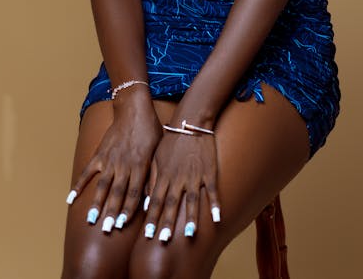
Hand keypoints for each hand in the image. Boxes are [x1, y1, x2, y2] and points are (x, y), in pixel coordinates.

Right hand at [71, 100, 162, 231]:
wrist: (134, 108)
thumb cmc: (150, 130)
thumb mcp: (158, 152)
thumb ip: (154, 175)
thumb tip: (152, 199)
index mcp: (140, 165)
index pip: (134, 192)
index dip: (128, 210)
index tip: (122, 224)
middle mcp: (124, 164)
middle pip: (117, 192)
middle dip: (111, 212)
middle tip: (106, 229)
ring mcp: (110, 159)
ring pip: (102, 185)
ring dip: (97, 203)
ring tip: (91, 220)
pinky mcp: (99, 153)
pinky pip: (87, 172)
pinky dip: (78, 185)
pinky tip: (70, 199)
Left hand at [144, 126, 220, 241]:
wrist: (191, 121)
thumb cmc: (172, 140)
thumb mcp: (157, 156)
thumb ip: (152, 179)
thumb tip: (146, 201)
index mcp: (164, 174)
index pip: (155, 200)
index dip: (151, 218)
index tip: (147, 235)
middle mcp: (178, 177)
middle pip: (171, 203)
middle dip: (166, 223)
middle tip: (162, 240)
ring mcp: (194, 175)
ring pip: (191, 200)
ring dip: (189, 218)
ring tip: (188, 235)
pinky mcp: (209, 171)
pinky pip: (212, 190)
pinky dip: (215, 204)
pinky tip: (217, 218)